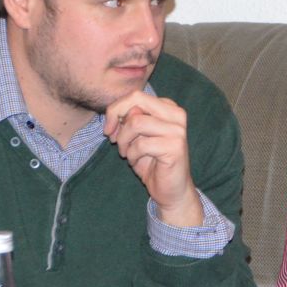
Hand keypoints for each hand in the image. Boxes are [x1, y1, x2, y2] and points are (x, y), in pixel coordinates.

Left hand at [105, 91, 202, 225]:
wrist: (171, 191)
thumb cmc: (152, 163)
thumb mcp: (137, 137)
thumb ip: (131, 120)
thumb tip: (122, 112)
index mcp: (169, 108)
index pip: (136, 96)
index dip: (116, 110)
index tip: (109, 129)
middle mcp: (176, 115)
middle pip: (136, 101)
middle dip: (117, 118)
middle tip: (112, 138)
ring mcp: (177, 130)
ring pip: (136, 122)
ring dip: (123, 141)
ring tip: (126, 154)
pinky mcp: (175, 147)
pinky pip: (141, 144)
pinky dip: (131, 155)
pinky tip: (136, 162)